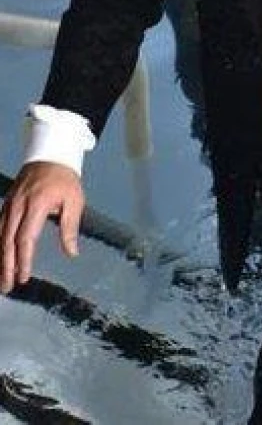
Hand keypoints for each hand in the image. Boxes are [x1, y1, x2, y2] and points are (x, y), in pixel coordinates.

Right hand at [0, 161, 84, 293]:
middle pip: (7, 240)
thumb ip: (70, 228)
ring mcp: (9, 204)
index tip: (24, 277)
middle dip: (6, 266)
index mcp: (36, 205)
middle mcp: (18, 206)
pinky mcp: (7, 203)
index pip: (25, 238)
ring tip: (2, 277)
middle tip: (7, 286)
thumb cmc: (65, 179)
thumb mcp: (74, 201)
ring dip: (0, 257)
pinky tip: (0, 256)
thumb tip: (71, 253)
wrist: (50, 154)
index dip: (23, 260)